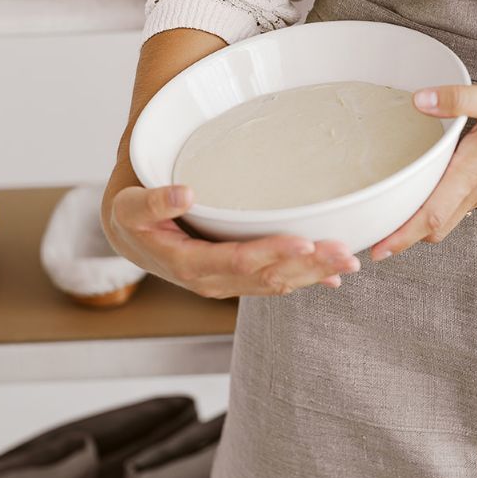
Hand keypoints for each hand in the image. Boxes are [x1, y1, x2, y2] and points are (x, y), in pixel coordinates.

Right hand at [105, 184, 360, 297]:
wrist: (128, 235)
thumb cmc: (132, 215)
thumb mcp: (131, 205)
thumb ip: (155, 200)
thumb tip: (185, 193)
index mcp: (190, 265)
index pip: (240, 261)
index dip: (274, 253)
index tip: (305, 242)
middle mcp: (213, 281)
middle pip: (268, 277)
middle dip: (308, 266)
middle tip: (345, 254)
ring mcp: (226, 283)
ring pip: (276, 283)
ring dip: (313, 274)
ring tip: (348, 263)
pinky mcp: (235, 279)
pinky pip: (273, 282)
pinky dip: (303, 279)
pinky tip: (331, 277)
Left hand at [370, 74, 476, 259]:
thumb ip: (457, 100)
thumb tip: (419, 101)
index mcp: (474, 169)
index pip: (432, 214)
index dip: (402, 235)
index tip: (377, 250)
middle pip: (437, 225)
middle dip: (406, 237)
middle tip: (374, 239)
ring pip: (450, 217)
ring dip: (423, 225)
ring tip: (395, 219)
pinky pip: (463, 204)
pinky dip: (441, 209)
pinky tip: (431, 192)